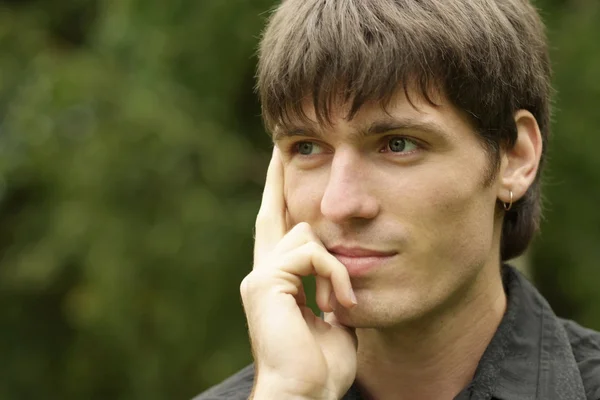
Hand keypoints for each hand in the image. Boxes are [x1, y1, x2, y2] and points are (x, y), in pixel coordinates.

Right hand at [241, 148, 357, 399]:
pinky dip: (334, 276)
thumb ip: (331, 287)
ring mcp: (260, 276)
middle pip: (272, 214)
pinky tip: (339, 305)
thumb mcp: (334, 317)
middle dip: (277, 179)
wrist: (304, 393)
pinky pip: (311, 253)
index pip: (278, 232)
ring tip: (342, 303)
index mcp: (278, 283)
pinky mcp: (265, 282)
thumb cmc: (320, 366)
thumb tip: (342, 265)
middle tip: (280, 148)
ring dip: (335, 266)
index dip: (281, 200)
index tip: (284, 172)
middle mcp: (262, 273)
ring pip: (306, 233)